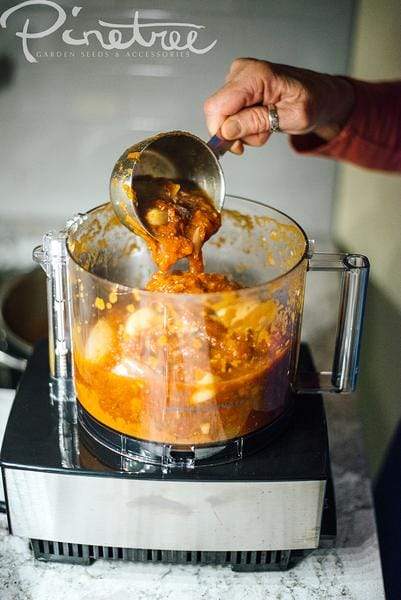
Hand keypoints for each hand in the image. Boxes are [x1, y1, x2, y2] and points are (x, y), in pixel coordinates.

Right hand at [204, 58, 354, 153]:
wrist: (320, 94)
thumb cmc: (313, 102)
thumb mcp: (291, 118)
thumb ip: (257, 122)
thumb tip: (227, 129)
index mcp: (256, 75)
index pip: (217, 106)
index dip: (221, 131)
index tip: (238, 146)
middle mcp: (242, 71)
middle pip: (218, 112)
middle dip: (237, 131)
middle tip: (262, 134)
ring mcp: (238, 77)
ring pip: (224, 115)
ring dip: (244, 129)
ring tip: (267, 125)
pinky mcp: (238, 86)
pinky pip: (229, 113)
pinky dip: (244, 123)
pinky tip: (262, 119)